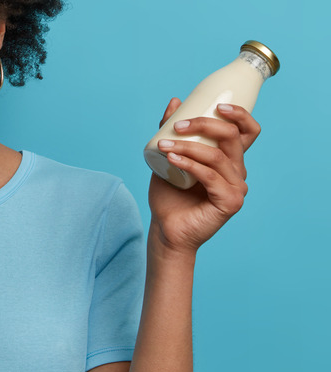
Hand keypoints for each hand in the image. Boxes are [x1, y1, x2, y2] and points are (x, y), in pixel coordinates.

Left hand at [148, 98, 259, 252]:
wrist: (165, 229)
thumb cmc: (169, 195)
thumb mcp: (168, 157)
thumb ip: (172, 131)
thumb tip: (176, 101)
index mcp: (230, 160)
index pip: (247, 131)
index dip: (240, 115)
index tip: (217, 106)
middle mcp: (238, 172)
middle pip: (232, 137)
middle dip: (204, 125)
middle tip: (178, 126)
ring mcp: (237, 188)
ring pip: (217, 156)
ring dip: (188, 147)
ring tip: (164, 146)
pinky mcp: (230, 202)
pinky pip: (210, 176)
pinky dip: (189, 165)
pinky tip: (172, 160)